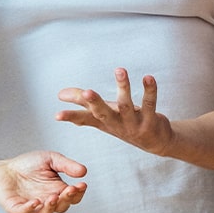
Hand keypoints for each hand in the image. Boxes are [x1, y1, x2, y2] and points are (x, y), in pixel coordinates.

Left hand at [0, 151, 87, 212]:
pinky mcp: (17, 208)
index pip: (73, 197)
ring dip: (51, 207)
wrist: (3, 168)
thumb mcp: (50, 159)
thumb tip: (84, 171)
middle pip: (62, 207)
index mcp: (58, 191)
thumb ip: (66, 165)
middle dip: (67, 199)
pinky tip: (35, 201)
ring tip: (53, 197)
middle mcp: (47, 201)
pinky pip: (25, 212)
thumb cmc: (28, 165)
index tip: (81, 184)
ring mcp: (32, 207)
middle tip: (69, 189)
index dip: (78, 193)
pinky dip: (30, 209)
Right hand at [57, 68, 175, 154]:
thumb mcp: (103, 116)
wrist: (157, 142)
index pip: (84, 118)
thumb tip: (60, 95)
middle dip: (95, 102)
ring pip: (127, 105)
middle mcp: (116, 124)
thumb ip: (83, 104)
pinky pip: (150, 104)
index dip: (71, 117)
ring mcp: (133, 124)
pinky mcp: (150, 120)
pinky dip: (149, 90)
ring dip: (123, 87)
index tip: (57, 115)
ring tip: (120, 70)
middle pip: (103, 113)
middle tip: (87, 91)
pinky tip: (148, 77)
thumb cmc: (125, 125)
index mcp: (103, 122)